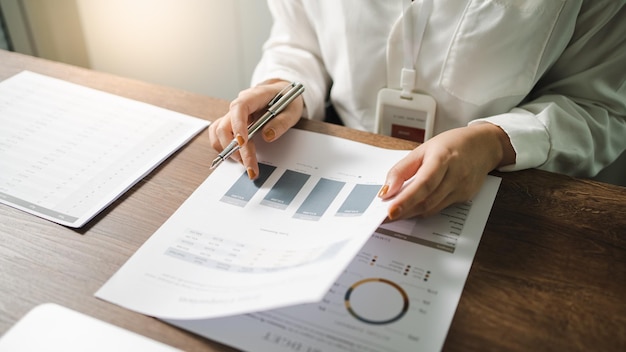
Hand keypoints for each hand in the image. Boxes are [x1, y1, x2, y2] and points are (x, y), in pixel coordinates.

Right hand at [208, 80, 303, 178]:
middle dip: (235, 149)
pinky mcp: (231, 123)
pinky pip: (218, 134)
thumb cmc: (286, 100)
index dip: (238, 125)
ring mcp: (234, 114)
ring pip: (218, 132)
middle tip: (250, 167)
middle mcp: (240, 104)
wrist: (282, 93)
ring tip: (245, 163)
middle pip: (225, 125)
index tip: (242, 143)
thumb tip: (267, 136)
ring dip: (228, 150)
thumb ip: (281, 122)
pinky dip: (224, 147)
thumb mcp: (292, 110)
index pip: (239, 107)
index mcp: (255, 96)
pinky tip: (238, 157)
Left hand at [378, 123, 514, 219]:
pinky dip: (424, 209)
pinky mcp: (465, 197)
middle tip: (386, 217)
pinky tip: (414, 207)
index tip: (391, 211)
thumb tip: (386, 191)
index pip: (424, 183)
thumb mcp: (422, 149)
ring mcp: (462, 188)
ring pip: (432, 208)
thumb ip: (402, 170)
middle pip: (427, 200)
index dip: (406, 199)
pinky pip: (439, 208)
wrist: (483, 146)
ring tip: (397, 213)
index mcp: (443, 158)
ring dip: (412, 213)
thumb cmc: (451, 144)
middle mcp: (456, 175)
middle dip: (405, 211)